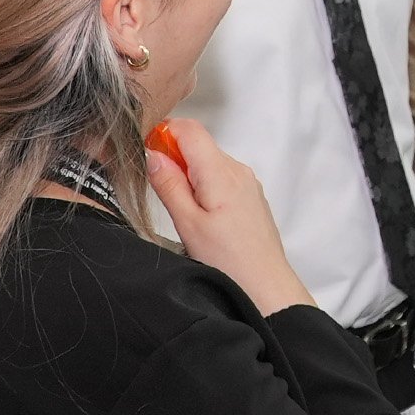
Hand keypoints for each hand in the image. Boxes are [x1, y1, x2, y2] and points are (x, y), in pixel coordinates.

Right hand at [144, 118, 314, 314]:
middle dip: (174, 159)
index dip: (163, 134)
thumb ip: (168, 185)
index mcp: (221, 172)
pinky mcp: (250, 195)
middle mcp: (237, 170)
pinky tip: (201, 216)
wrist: (266, 286)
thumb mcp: (188, 224)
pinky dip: (204, 186)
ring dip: (189, 175)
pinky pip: (221, 177)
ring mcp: (247, 182)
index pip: (188, 129)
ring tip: (184, 212)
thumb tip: (152, 155)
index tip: (148, 155)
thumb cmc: (230, 262)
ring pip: (209, 161)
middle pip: (198, 144)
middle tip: (162, 192)